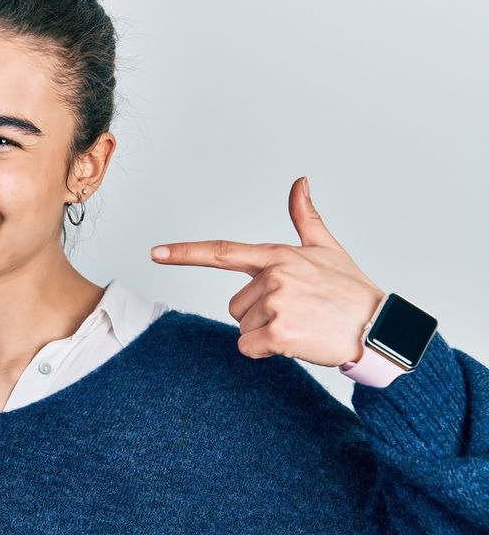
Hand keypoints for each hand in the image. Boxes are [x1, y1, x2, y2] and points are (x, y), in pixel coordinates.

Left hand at [149, 176, 384, 367]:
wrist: (379, 328)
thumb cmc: (350, 290)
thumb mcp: (327, 249)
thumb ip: (305, 217)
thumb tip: (300, 182)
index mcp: (277, 255)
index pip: (222, 251)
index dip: (184, 252)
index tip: (154, 252)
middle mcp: (273, 276)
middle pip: (236, 306)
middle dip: (260, 314)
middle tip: (297, 312)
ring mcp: (276, 304)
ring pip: (244, 328)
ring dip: (267, 333)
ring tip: (302, 324)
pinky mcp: (279, 333)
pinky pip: (249, 347)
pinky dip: (267, 352)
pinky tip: (298, 342)